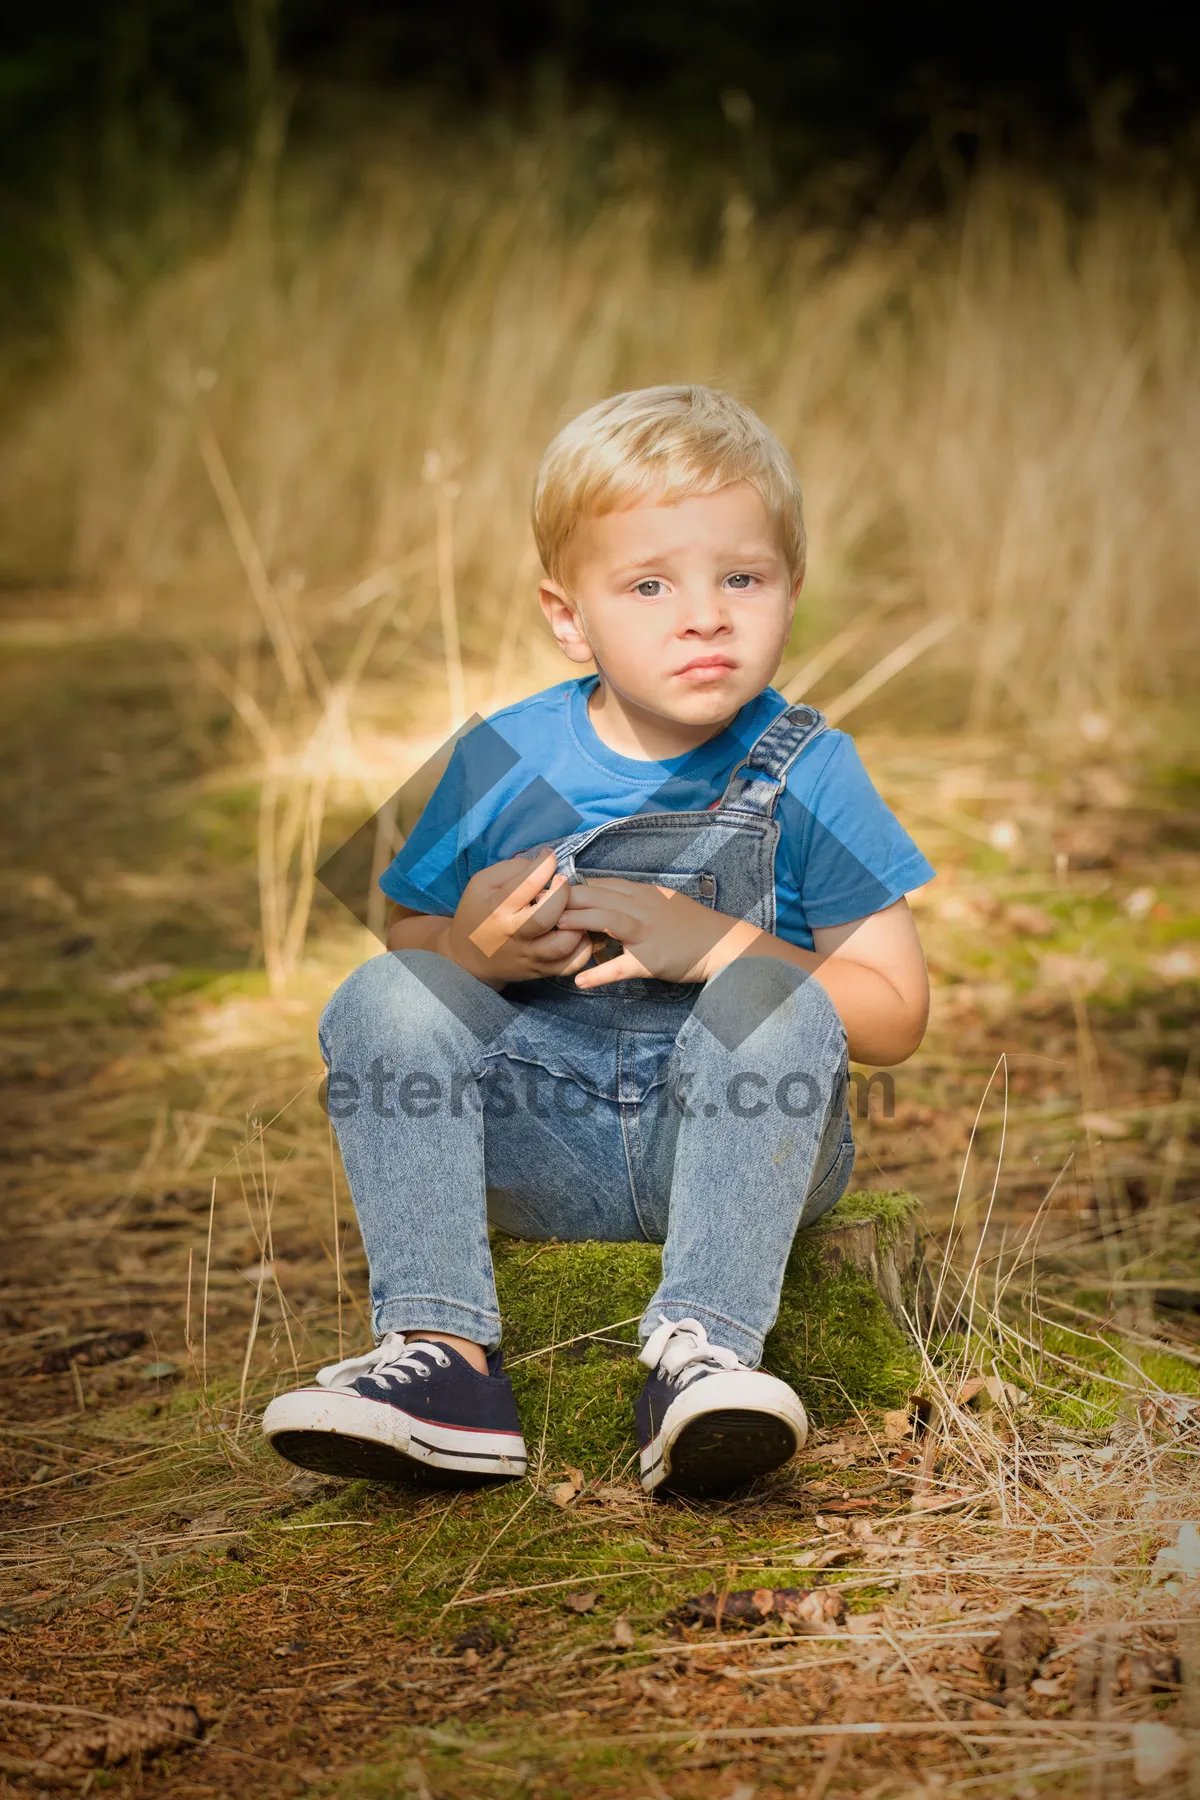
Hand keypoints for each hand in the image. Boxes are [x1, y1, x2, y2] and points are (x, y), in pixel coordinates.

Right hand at [440, 851, 594, 987]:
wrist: (468, 959)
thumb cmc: (477, 914)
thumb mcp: (482, 883)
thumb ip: (511, 869)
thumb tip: (543, 864)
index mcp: (497, 910)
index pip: (527, 883)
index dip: (545, 864)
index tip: (549, 858)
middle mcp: (514, 935)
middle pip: (547, 916)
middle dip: (562, 893)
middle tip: (562, 884)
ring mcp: (530, 956)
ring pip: (564, 944)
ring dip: (576, 923)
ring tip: (572, 911)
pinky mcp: (541, 971)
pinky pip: (571, 964)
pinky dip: (582, 948)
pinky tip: (576, 932)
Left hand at [559, 878, 762, 987]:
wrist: (721, 944)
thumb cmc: (689, 926)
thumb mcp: (659, 903)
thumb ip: (630, 900)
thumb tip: (600, 901)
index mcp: (641, 893)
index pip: (599, 883)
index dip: (571, 887)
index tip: (546, 893)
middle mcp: (642, 907)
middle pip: (597, 896)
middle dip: (565, 898)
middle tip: (537, 905)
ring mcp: (646, 933)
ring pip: (607, 920)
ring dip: (578, 921)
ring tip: (554, 927)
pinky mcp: (651, 960)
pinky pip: (621, 966)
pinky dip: (599, 973)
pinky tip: (579, 980)